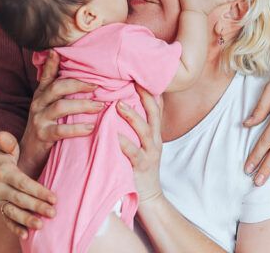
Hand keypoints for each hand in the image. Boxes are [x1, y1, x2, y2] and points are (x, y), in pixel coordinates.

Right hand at [0, 132, 55, 238]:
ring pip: (12, 212)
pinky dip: (14, 228)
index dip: (38, 191)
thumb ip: (7, 142)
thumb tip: (2, 135)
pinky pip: (6, 219)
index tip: (54, 197)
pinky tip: (26, 236)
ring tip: (41, 226)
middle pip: (20, 200)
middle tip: (53, 213)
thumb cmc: (1, 155)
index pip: (23, 183)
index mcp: (4, 172)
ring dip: (26, 220)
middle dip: (37, 207)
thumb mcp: (3, 147)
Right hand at [18, 50, 104, 177]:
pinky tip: (91, 127)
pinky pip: (61, 130)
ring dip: (83, 105)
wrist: (28, 156)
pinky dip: (77, 128)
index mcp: (41, 95)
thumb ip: (60, 93)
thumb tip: (79, 77)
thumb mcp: (49, 108)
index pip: (47, 75)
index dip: (52, 62)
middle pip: (58, 87)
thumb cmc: (46, 128)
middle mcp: (38, 104)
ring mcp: (39, 120)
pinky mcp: (42, 136)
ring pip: (61, 106)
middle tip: (98, 86)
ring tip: (100, 106)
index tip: (58, 50)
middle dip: (79, 84)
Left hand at [117, 87, 163, 205]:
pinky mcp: (141, 166)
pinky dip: (124, 143)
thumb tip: (121, 102)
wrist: (148, 196)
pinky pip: (133, 153)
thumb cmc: (139, 165)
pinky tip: (113, 136)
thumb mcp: (142, 143)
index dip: (150, 89)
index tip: (140, 73)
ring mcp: (149, 153)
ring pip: (144, 130)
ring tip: (118, 104)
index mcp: (154, 132)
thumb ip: (136, 125)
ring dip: (132, 116)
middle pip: (153, 113)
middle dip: (144, 96)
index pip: (155, 106)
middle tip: (130, 81)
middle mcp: (155, 139)